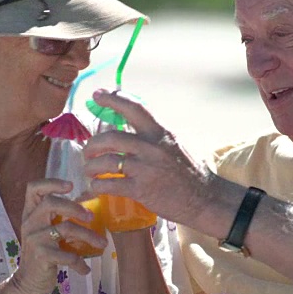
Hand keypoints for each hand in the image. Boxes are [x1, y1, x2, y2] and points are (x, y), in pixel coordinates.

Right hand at [8, 178, 107, 293]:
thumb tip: (90, 203)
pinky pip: (67, 255)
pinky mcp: (42, 256)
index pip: (33, 188)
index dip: (51, 183)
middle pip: (50, 203)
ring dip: (88, 236)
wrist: (28, 280)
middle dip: (74, 207)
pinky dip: (80, 262)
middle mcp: (30, 222)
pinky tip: (85, 269)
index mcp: (31, 212)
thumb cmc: (42, 250)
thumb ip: (60, 216)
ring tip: (102, 244)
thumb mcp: (46, 230)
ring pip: (65, 228)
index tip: (70, 185)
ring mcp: (34, 239)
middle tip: (91, 216)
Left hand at [83, 89, 208, 223]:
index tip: (97, 94)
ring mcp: (146, 169)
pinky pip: (109, 185)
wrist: (205, 200)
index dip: (112, 98)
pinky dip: (97, 186)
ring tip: (89, 171)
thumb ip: (154, 137)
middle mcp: (152, 147)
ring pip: (106, 162)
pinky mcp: (141, 190)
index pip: (134, 108)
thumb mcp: (175, 145)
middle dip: (92, 144)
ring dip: (91, 167)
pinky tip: (96, 188)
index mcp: (160, 133)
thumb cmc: (190, 173)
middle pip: (111, 137)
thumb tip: (131, 129)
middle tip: (88, 151)